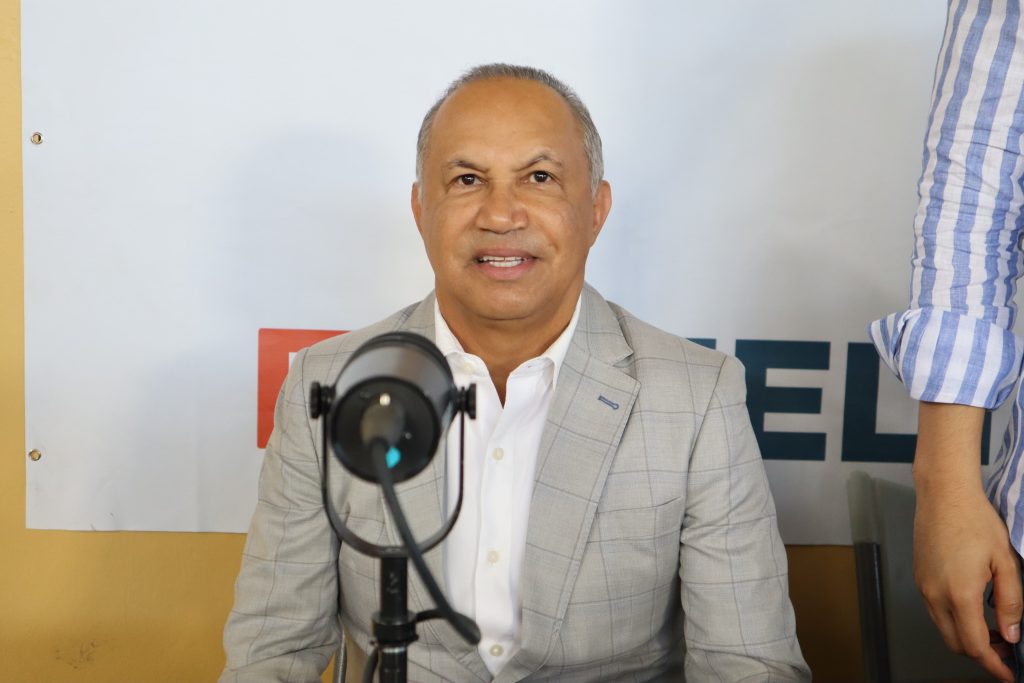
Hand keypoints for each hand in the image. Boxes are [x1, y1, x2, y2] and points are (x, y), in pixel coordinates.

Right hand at [914, 480, 1020, 681]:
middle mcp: (935, 594)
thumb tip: (1011, 634)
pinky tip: (972, 610)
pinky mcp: (919, 577)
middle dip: (981, 655)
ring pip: (943, 629)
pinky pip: (935, 611)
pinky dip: (953, 622)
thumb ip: (1011, 602)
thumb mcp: (1006, 562)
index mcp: (960, 594)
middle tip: (1006, 652)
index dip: (994, 665)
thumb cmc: (975, 521)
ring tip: (993, 632)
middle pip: (956, 643)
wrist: (944, 495)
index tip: (1008, 675)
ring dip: (966, 638)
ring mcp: (923, 586)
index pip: (976, 645)